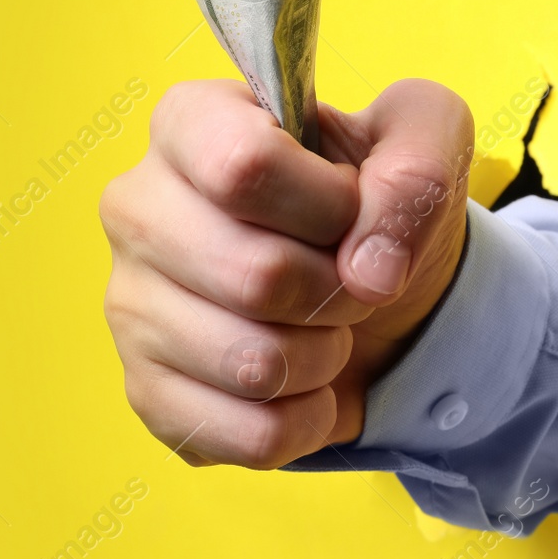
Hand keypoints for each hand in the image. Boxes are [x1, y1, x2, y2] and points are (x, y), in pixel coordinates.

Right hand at [99, 78, 473, 467]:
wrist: (371, 287)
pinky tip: (306, 384)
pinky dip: (308, 419)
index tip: (355, 211)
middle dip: (338, 291)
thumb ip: (418, 167)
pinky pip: (247, 435)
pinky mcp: (147, 393)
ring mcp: (130, 306)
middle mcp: (138, 207)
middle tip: (350, 279)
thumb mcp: (427, 140)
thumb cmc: (377, 196)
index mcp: (190, 123)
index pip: (244, 168)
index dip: (329, 207)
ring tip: (326, 327)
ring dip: (326, 356)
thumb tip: (372, 269)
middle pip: (254, 276)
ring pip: (252, 364)